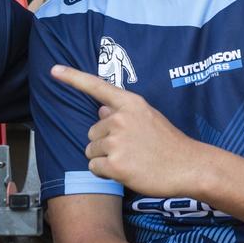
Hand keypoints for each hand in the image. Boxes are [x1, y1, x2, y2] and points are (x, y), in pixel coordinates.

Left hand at [51, 65, 207, 195]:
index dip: (73, 77)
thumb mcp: (149, 117)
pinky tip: (126, 171)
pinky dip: (106, 173)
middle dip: (105, 142)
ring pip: (91, 150)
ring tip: (131, 160)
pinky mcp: (115, 164)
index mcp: (130, 104)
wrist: (189, 167)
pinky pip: (94, 168)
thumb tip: (101, 111)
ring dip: (105, 159)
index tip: (54, 70)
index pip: (97, 87)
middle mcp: (120, 119)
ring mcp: (117, 142)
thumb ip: (124, 112)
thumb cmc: (170, 143)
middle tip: (132, 149)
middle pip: (92, 131)